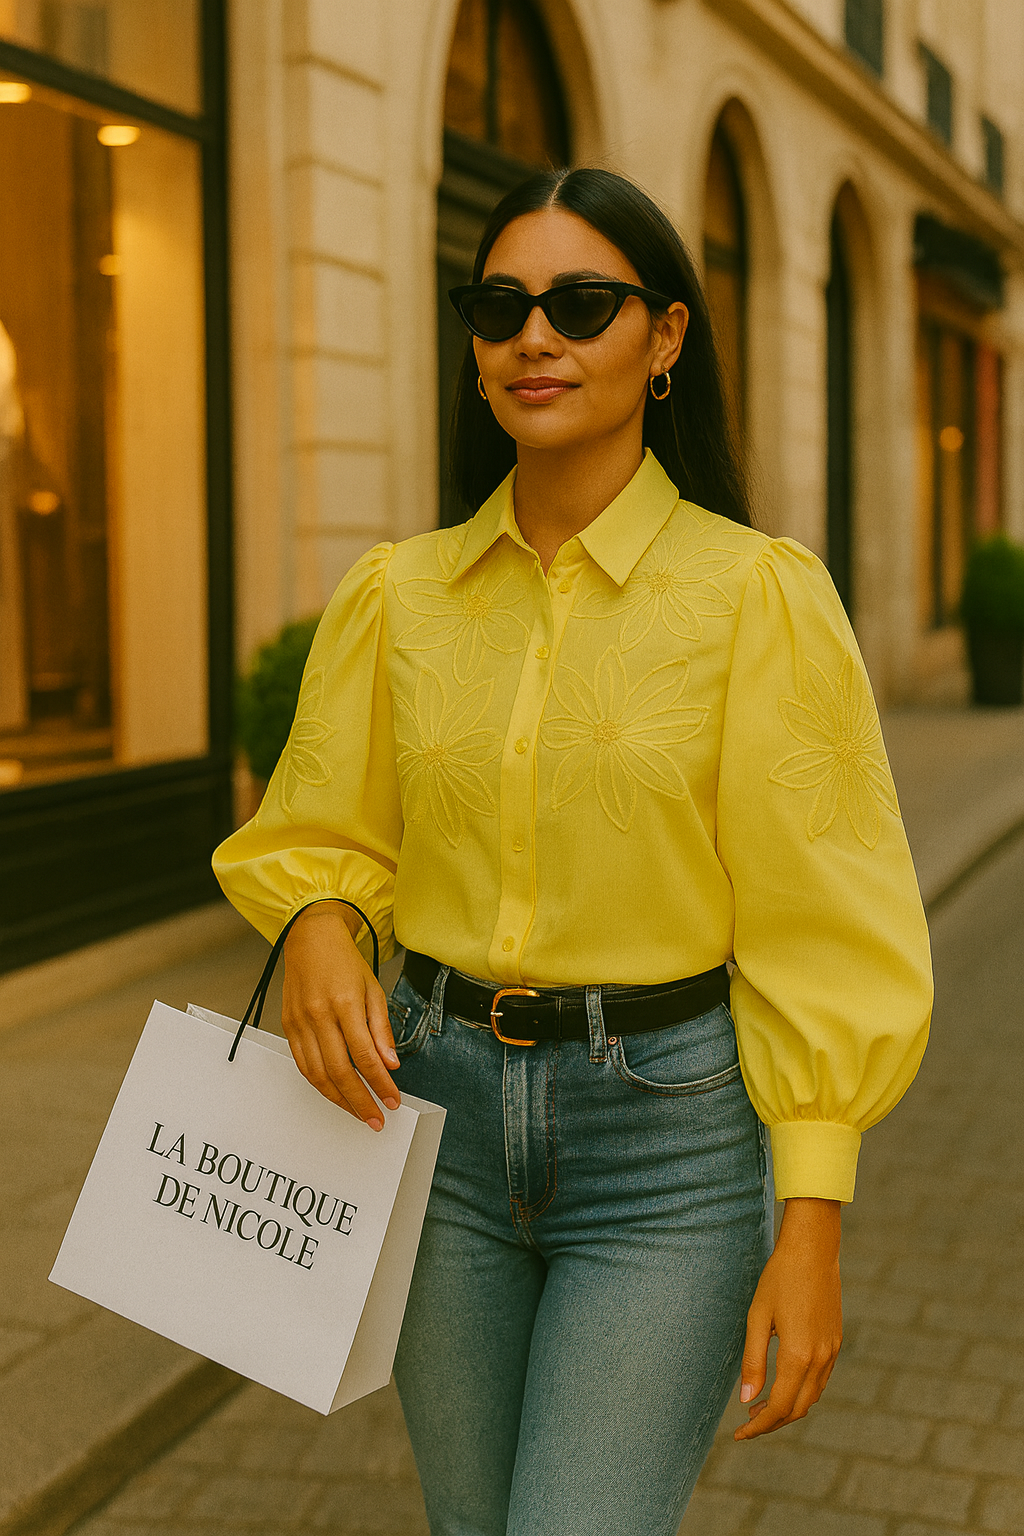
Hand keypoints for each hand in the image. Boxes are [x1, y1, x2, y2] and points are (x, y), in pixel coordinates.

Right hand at [281, 902, 399, 1129]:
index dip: (380, 1083)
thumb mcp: (373, 989)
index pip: (365, 1055)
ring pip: (317, 1074)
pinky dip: (318, 1084)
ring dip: (338, 1099)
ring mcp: (299, 1022)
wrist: (311, 939)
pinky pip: (302, 1064)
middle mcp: (318, 1014)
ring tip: (358, 1113)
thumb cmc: (346, 963)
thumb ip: (381, 1029)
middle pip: (339, 1071)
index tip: (393, 1100)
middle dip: (360, 1101)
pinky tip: (334, 1094)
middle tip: (376, 1119)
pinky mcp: (287, 1025)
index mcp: (345, 1003)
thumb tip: (391, 1064)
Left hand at [734, 1197, 842, 1439]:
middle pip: (798, 1408)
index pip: (779, 1407)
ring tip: (761, 1406)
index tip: (739, 1433)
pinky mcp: (836, 1341)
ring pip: (812, 1396)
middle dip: (773, 1422)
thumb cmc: (779, 1279)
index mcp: (798, 1355)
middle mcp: (820, 1358)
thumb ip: (752, 1361)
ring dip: (788, 1408)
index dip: (759, 1426)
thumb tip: (745, 1401)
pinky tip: (784, 1383)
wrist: (812, 1251)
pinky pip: (821, 1379)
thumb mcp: (757, 1318)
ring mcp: (832, 1351)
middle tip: (748, 1423)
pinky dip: (802, 1392)